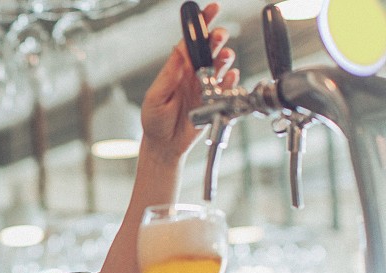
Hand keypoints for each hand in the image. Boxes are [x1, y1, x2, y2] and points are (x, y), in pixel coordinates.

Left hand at [140, 2, 239, 160]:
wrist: (164, 146)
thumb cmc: (154, 121)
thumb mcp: (155, 97)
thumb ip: (168, 76)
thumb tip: (178, 51)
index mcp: (178, 69)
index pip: (190, 42)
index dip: (200, 24)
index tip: (209, 10)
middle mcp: (194, 74)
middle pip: (209, 49)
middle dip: (216, 38)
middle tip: (218, 36)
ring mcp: (206, 87)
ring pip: (221, 65)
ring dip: (225, 58)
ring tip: (224, 57)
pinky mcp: (215, 101)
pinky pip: (228, 87)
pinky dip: (231, 81)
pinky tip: (230, 78)